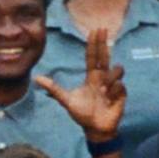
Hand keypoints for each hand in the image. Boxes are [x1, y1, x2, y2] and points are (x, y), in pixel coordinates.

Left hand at [37, 25, 126, 142]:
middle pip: (105, 56)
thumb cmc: (82, 114)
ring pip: (116, 71)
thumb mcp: (66, 100)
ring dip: (109, 81)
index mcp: (91, 77)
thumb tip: (36, 78)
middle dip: (103, 42)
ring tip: (103, 93)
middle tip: (103, 28)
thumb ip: (54, 88)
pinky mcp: (122, 93)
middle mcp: (103, 77)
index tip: (95, 30)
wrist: (95, 129)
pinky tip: (109, 101)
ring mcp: (113, 84)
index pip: (93, 57)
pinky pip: (120, 85)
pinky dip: (113, 93)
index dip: (94, 43)